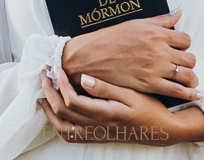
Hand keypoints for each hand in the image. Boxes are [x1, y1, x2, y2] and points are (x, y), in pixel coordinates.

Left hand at [37, 68, 203, 145]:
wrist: (160, 129)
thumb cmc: (149, 109)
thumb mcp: (131, 94)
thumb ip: (106, 88)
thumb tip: (83, 79)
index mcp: (104, 114)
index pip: (72, 100)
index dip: (60, 83)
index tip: (57, 68)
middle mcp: (96, 127)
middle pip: (62, 113)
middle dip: (49, 93)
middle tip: (44, 75)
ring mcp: (94, 134)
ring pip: (62, 127)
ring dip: (49, 110)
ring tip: (43, 94)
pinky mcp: (95, 136)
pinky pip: (70, 135)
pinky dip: (58, 123)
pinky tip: (56, 112)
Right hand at [61, 10, 199, 101]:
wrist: (90, 57)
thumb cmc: (110, 39)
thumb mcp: (136, 24)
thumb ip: (160, 20)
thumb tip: (178, 12)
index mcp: (156, 34)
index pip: (185, 39)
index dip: (183, 45)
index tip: (176, 48)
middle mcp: (159, 51)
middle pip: (189, 58)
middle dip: (186, 61)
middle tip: (178, 64)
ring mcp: (156, 69)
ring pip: (187, 74)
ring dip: (189, 77)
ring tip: (184, 78)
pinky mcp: (150, 85)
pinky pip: (178, 91)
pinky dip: (189, 93)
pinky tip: (193, 94)